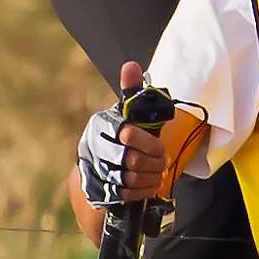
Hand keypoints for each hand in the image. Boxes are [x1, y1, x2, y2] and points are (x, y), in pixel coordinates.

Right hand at [75, 61, 179, 205]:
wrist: (94, 169)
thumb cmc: (117, 136)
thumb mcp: (124, 114)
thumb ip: (131, 92)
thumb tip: (131, 65)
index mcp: (102, 125)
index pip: (129, 134)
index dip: (148, 142)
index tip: (161, 148)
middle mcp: (95, 148)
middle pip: (132, 159)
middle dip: (153, 162)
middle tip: (163, 162)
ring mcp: (96, 171)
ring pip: (130, 177)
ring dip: (150, 177)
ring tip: (158, 173)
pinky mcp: (100, 190)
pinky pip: (126, 194)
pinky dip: (143, 190)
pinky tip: (151, 185)